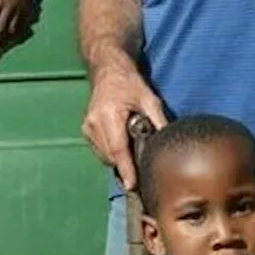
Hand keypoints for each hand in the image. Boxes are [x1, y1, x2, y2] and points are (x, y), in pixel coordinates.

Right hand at [80, 67, 166, 189]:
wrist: (108, 69)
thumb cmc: (129, 82)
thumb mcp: (149, 99)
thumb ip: (158, 122)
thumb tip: (168, 143)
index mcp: (109, 115)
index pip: (117, 150)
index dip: (126, 170)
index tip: (132, 185)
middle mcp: (94, 123)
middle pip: (111, 157)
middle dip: (127, 164)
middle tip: (142, 162)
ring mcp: (87, 127)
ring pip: (105, 157)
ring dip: (119, 158)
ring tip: (131, 143)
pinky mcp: (86, 130)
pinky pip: (100, 151)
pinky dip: (112, 151)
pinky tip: (121, 140)